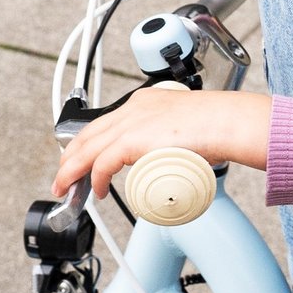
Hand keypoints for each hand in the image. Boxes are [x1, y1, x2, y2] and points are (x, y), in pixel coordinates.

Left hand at [53, 87, 271, 199]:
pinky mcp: (131, 140)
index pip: (105, 122)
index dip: (87, 143)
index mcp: (145, 101)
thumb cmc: (220, 124)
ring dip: (71, 172)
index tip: (81, 158)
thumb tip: (173, 155)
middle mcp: (133, 108)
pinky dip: (94, 180)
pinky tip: (96, 191)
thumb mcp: (187, 124)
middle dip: (70, 158)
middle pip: (88, 134)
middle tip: (64, 178)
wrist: (228, 122)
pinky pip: (101, 164)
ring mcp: (131, 123)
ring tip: (67, 189)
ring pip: (87, 150)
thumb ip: (172, 136)